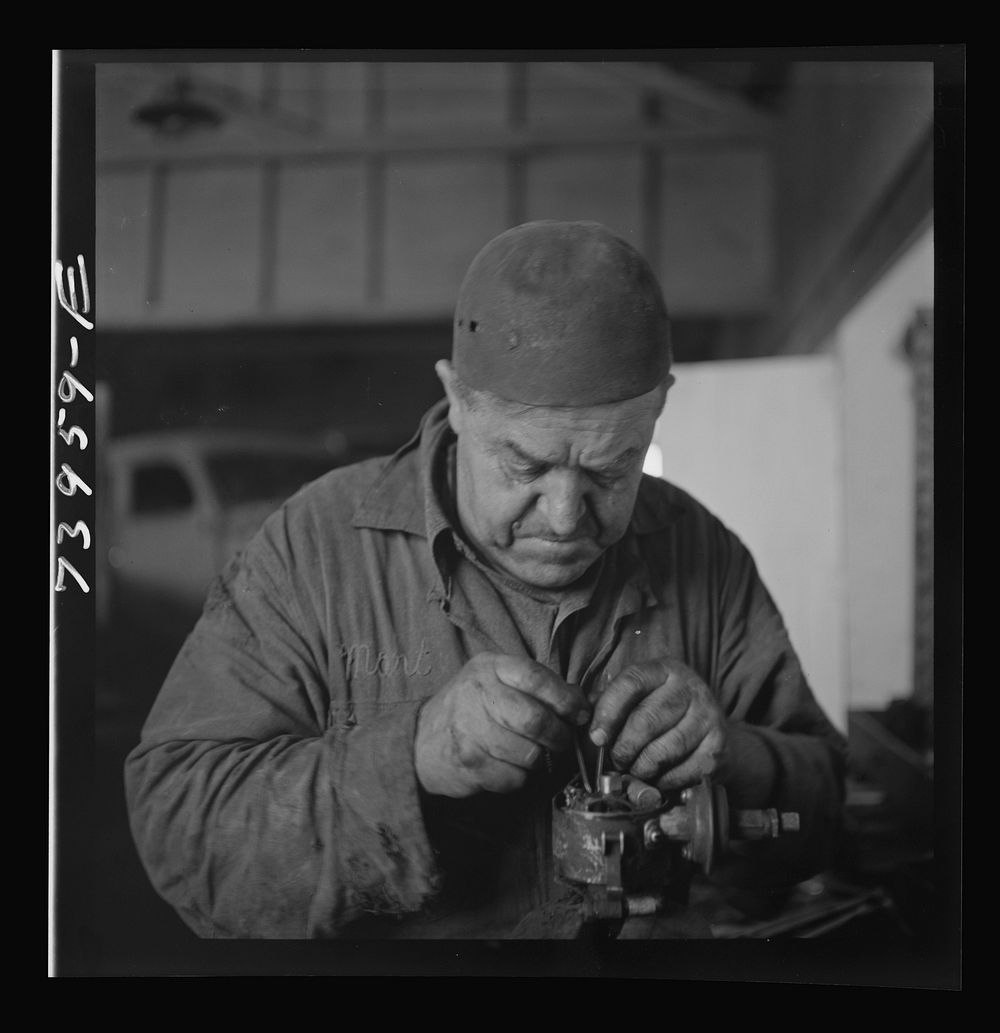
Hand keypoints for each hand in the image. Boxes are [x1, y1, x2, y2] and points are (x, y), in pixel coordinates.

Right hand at [415, 653, 589, 797]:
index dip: (565, 698)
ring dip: (538, 760)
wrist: (420, 741)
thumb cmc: (469, 709)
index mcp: (489, 667)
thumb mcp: (496, 682)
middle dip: (559, 737)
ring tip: (530, 754)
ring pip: (529, 754)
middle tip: (561, 742)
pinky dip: (518, 778)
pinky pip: (513, 778)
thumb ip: (536, 687)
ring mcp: (469, 729)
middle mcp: (477, 693)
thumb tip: (581, 703)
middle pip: (535, 720)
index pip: (536, 677)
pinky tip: (506, 766)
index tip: (580, 714)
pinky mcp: (467, 762)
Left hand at [589, 657, 726, 790]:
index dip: (608, 712)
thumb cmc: (663, 713)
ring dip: (642, 767)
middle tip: (617, 760)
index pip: (631, 683)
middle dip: (623, 748)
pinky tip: (658, 778)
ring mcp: (708, 715)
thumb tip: (580, 717)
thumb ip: (610, 703)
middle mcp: (690, 687)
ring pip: (664, 750)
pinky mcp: (718, 745)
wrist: (712, 729)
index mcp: (664, 669)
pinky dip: (665, 781)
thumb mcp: (639, 696)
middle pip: (646, 721)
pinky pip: (684, 771)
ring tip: (635, 769)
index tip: (596, 737)